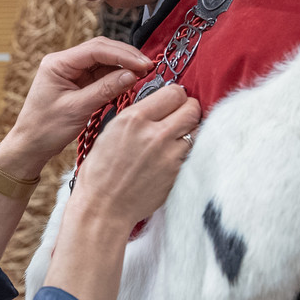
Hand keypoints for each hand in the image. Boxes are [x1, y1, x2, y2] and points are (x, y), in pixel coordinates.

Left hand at [0, 38, 155, 178]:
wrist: (30, 145)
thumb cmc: (45, 129)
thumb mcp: (77, 109)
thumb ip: (105, 90)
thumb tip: (132, 75)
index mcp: (58, 63)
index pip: (95, 50)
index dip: (122, 55)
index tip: (142, 64)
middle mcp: (64, 63)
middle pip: (101, 50)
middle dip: (126, 57)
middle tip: (148, 67)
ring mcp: (72, 72)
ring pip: (104, 61)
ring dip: (123, 66)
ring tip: (143, 74)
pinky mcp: (78, 83)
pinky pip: (102, 74)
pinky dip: (117, 77)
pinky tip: (130, 81)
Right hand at [40, 85, 198, 299]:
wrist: (103, 207)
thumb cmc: (101, 171)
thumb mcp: (111, 131)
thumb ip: (137, 115)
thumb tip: (158, 105)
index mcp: (134, 118)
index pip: (174, 92)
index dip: (175, 96)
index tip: (171, 103)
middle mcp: (155, 133)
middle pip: (192, 107)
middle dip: (187, 110)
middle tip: (179, 118)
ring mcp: (170, 155)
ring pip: (198, 130)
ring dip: (190, 131)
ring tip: (176, 139)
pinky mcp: (178, 173)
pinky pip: (194, 152)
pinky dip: (187, 151)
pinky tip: (173, 157)